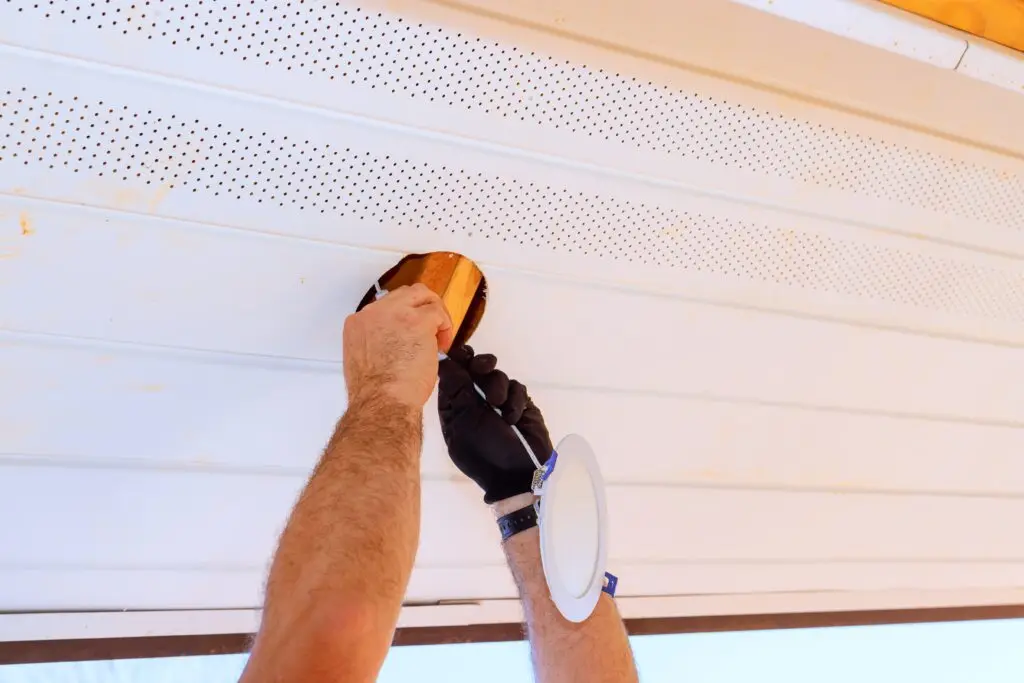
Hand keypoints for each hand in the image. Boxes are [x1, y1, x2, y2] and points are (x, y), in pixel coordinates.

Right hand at [344, 284, 453, 409]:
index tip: (409, 333)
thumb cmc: (374, 393)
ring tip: (439, 334)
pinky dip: (445, 326)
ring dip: (434, 312)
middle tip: (430, 326)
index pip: (384, 308)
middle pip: (403, 294)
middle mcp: (374, 313)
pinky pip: (437, 313)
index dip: (401, 319)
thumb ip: (376, 344)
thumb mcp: (362, 360)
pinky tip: (443, 344)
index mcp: (358, 324)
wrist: (382, 401)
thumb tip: (396, 344)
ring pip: (421, 295)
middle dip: (420, 307)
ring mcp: (397, 314)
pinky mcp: (419, 321)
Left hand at [438, 345, 552, 503]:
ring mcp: (498, 402)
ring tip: (499, 405)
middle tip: (484, 367)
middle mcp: (474, 401)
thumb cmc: (483, 450)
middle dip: (481, 365)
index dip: (457, 360)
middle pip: (476, 368)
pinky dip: (515, 400)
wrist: (518, 474)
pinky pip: (517, 387)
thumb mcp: (465, 420)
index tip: (464, 353)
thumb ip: (457, 388)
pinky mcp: (520, 404)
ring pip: (498, 375)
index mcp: (454, 406)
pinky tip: (513, 418)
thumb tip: (443, 360)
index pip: (452, 374)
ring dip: (498, 387)